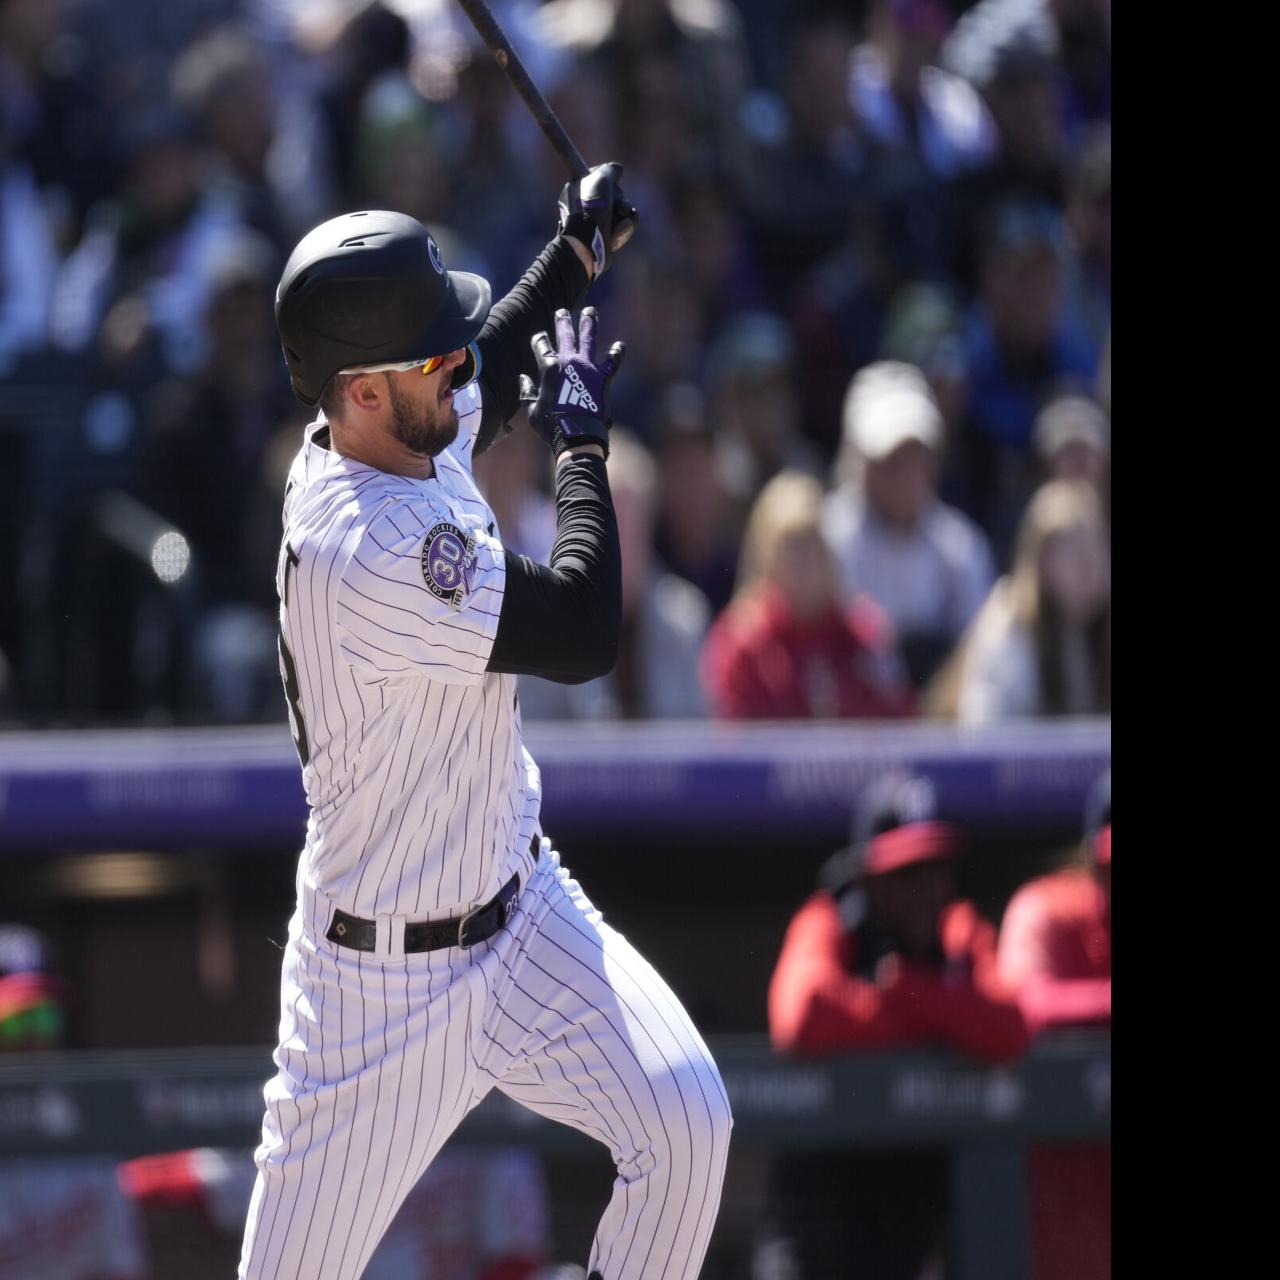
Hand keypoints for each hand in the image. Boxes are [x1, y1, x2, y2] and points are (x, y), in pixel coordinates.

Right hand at [519, 307, 624, 457]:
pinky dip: (616, 354)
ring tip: (591, 311)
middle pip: (565, 335)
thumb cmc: (550, 425)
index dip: (539, 341)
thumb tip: (523, 378)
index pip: (541, 345)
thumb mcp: (531, 409)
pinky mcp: (603, 379)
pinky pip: (612, 363)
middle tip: (562, 312)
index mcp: (548, 367)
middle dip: (563, 321)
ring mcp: (587, 368)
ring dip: (589, 324)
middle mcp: (568, 362)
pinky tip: (620, 346)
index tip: (539, 339)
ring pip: (588, 339)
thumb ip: (527, 391)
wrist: (576, 435)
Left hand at [557, 162, 637, 276]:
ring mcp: (596, 222)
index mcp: (576, 188)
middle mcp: (584, 205)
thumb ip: (611, 169)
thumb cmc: (591, 208)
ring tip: (619, 217)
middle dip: (619, 197)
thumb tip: (618, 169)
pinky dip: (626, 226)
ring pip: (622, 210)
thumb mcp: (601, 178)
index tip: (611, 176)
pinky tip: (621, 228)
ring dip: (625, 212)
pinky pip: (624, 226)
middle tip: (615, 202)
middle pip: (613, 192)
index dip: (606, 175)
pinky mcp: (606, 237)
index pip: (596, 175)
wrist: (588, 243)